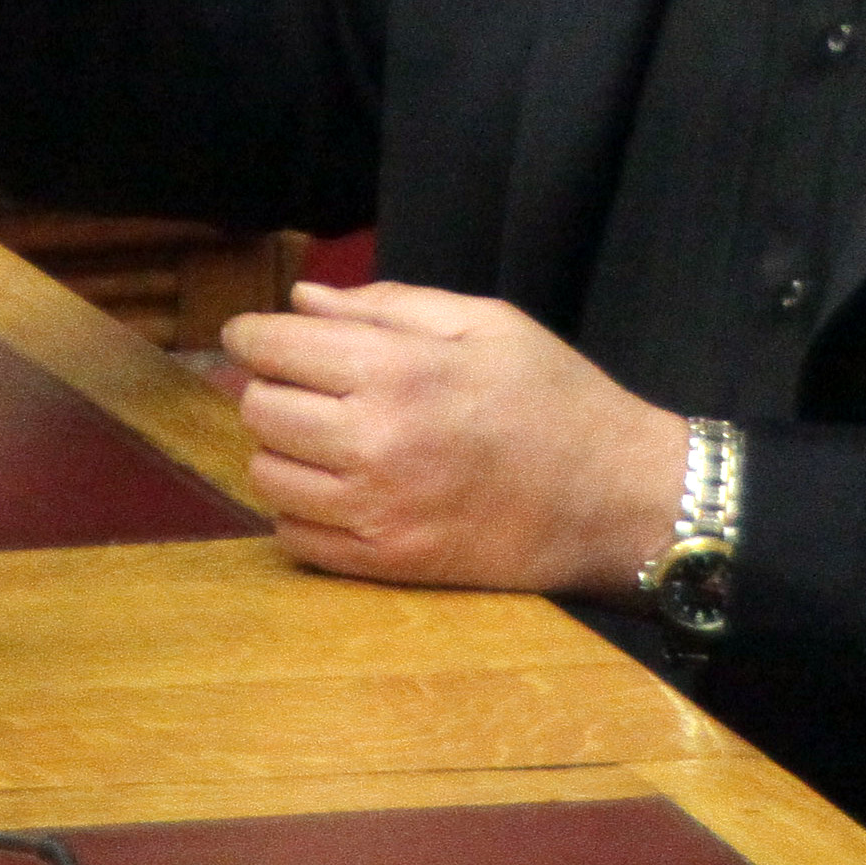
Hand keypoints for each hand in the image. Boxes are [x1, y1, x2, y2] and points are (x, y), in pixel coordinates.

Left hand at [216, 280, 690, 597]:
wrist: (614, 499)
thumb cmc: (554, 397)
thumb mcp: (484, 322)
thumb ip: (385, 306)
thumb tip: (301, 301)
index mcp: (397, 371)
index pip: (272, 348)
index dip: (251, 335)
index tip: (254, 336)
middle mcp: (373, 443)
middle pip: (258, 409)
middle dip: (271, 388)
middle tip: (307, 385)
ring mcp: (375, 512)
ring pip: (266, 474)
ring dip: (282, 450)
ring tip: (326, 437)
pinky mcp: (384, 563)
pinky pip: (293, 534)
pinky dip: (300, 508)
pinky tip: (339, 487)